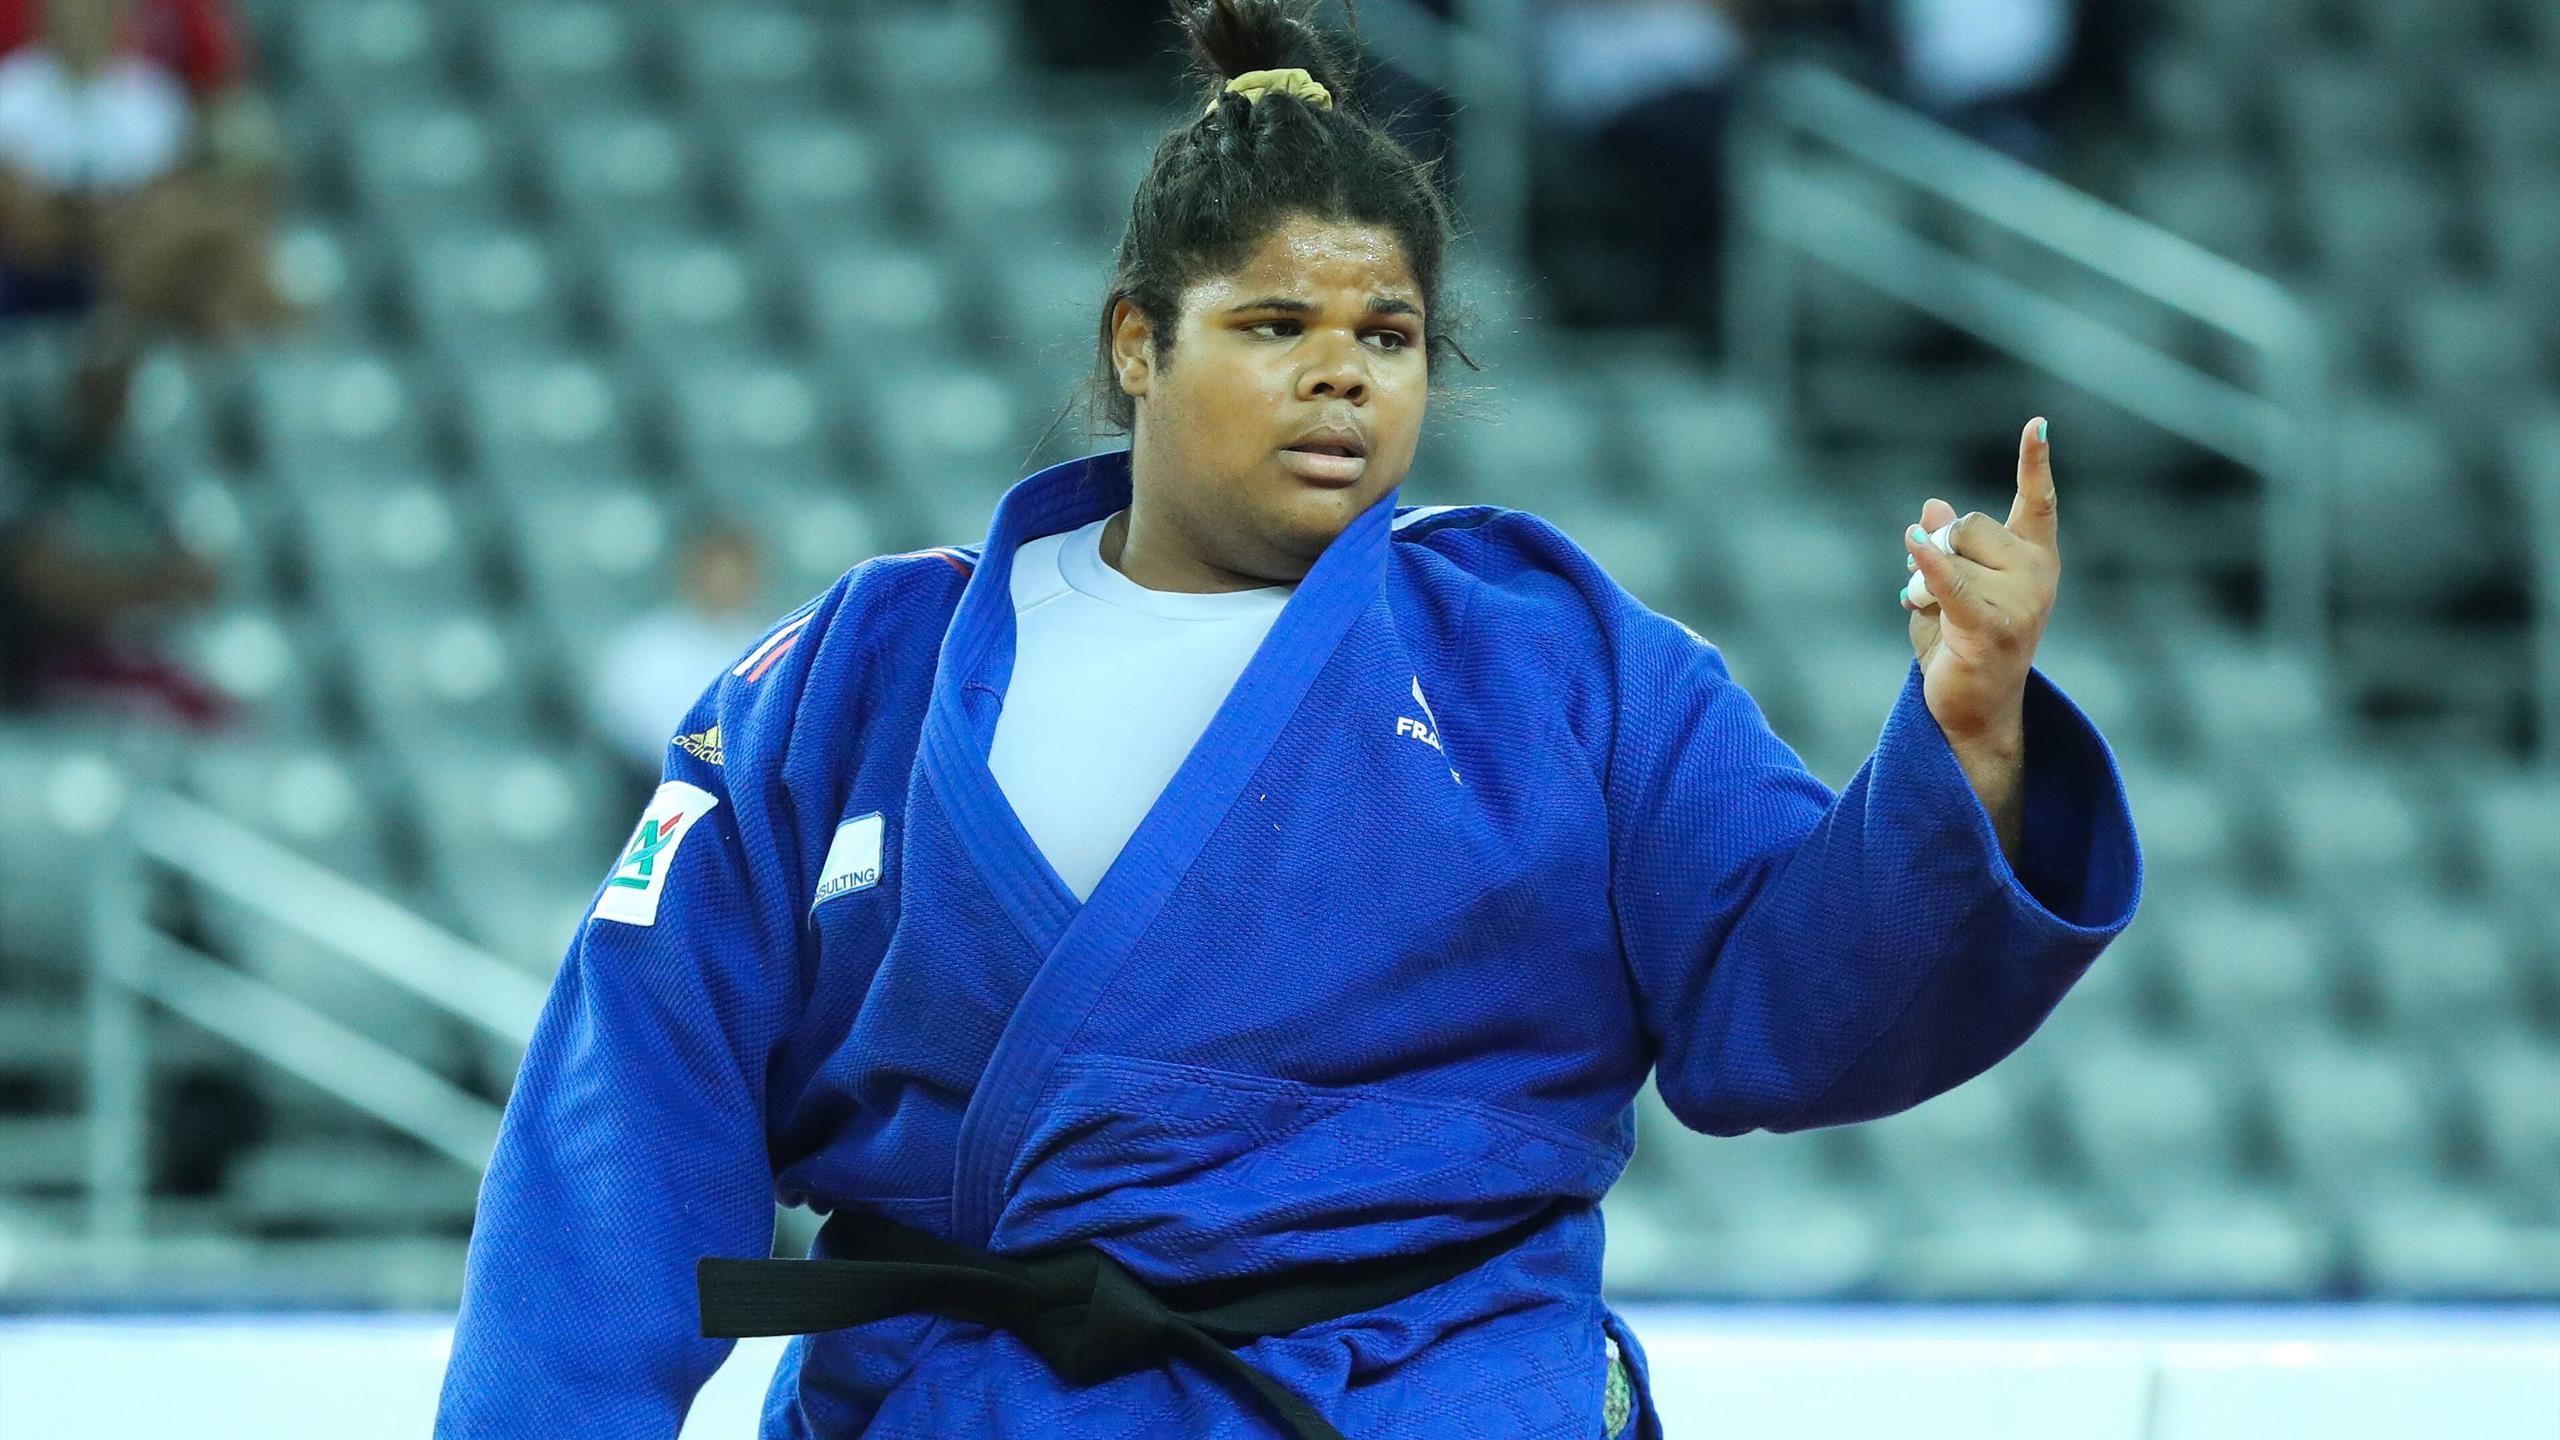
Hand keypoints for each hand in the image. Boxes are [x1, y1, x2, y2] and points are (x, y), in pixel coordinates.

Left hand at [1901, 419, 2060, 849]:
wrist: (1974, 714)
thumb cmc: (1963, 649)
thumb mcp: (1950, 589)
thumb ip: (1944, 548)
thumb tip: (1932, 505)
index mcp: (2034, 560)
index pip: (2037, 502)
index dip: (2034, 463)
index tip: (2037, 425)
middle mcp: (2035, 575)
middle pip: (1968, 525)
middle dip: (1940, 552)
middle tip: (1938, 597)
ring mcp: (2018, 602)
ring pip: (1950, 556)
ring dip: (1924, 585)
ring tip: (1938, 621)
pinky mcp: (1987, 628)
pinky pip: (1950, 584)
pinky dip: (1930, 567)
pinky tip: (1914, 545)